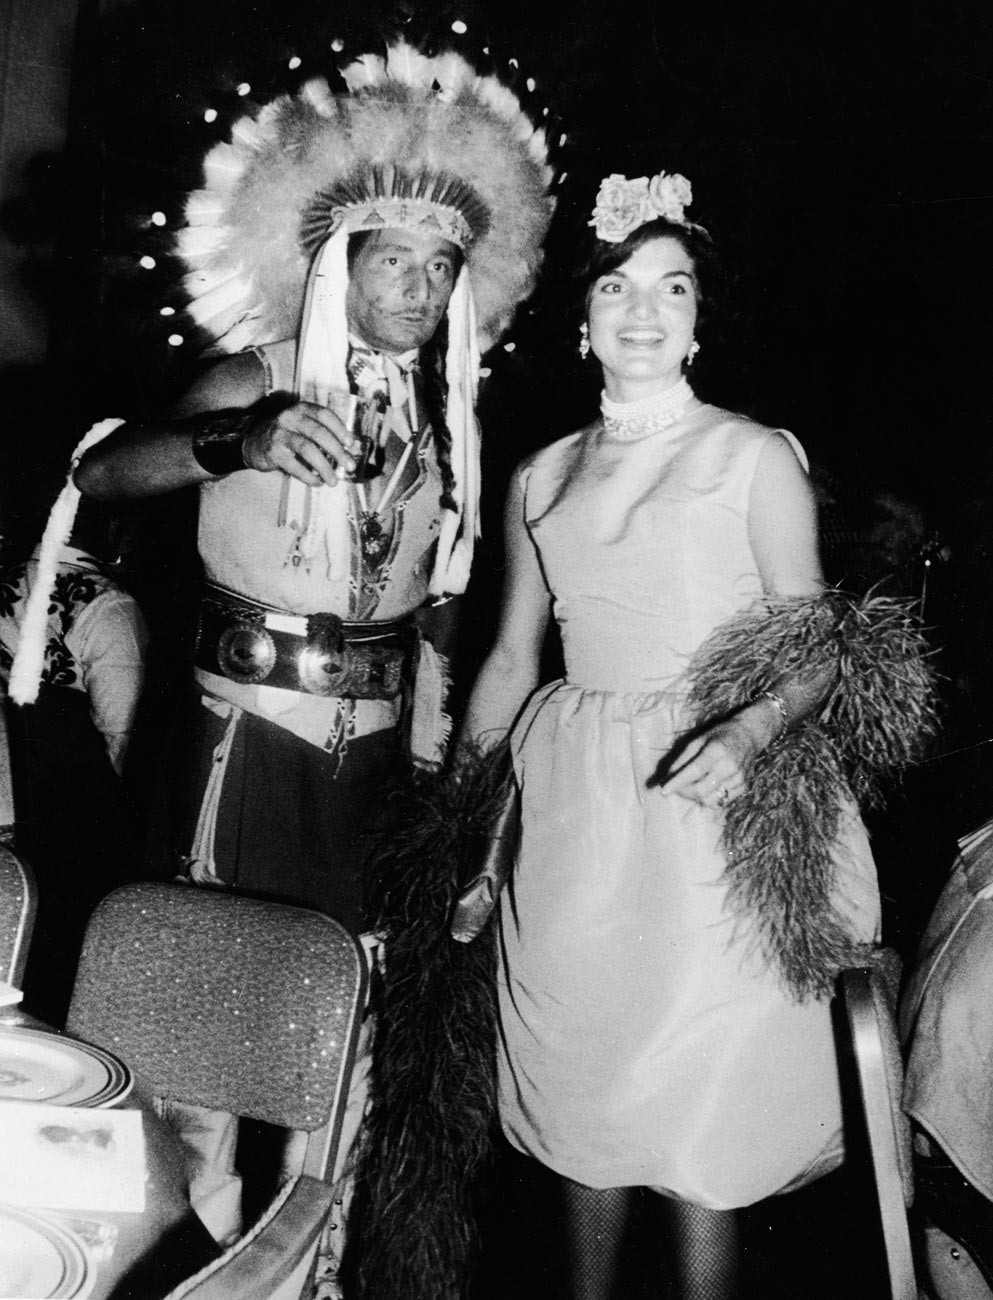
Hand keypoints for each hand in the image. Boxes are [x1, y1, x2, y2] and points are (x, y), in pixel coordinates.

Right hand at [242, 398, 357, 485]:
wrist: (252, 441)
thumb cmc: (285, 436)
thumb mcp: (301, 426)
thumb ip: (320, 434)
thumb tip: (347, 453)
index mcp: (300, 409)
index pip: (324, 414)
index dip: (340, 429)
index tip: (351, 444)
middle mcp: (290, 418)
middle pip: (318, 433)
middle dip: (338, 451)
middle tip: (349, 466)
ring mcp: (280, 434)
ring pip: (308, 450)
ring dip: (325, 467)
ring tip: (334, 481)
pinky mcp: (273, 452)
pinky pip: (295, 466)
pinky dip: (309, 477)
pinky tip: (317, 482)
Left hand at [657, 711, 768, 809]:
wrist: (748, 735)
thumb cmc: (719, 736)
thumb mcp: (698, 740)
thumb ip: (683, 759)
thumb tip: (667, 777)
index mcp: (717, 750)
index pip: (694, 771)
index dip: (677, 782)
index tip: (663, 790)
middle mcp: (730, 766)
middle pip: (701, 790)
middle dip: (684, 792)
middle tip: (677, 787)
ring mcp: (739, 778)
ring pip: (710, 800)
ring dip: (696, 796)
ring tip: (692, 786)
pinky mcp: (744, 787)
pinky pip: (721, 801)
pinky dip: (710, 797)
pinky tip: (708, 785)